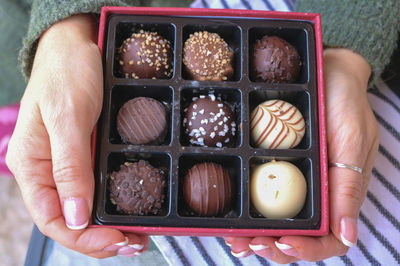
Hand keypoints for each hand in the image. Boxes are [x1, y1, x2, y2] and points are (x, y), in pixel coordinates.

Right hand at [6, 14, 147, 257]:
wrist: (76, 45)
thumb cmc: (66, 72)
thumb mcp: (68, 116)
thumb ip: (68, 166)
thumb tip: (75, 217)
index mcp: (31, 165)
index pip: (52, 219)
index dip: (84, 237)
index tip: (117, 240)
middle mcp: (47, 171)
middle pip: (69, 220)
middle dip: (100, 238)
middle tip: (134, 242)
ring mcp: (67, 165)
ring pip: (83, 209)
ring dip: (108, 226)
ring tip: (136, 234)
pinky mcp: (85, 156)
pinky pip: (95, 188)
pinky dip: (111, 203)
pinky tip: (129, 208)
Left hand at [224, 48, 378, 262]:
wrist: (327, 71)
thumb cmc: (346, 103)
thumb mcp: (353, 141)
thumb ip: (349, 187)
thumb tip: (347, 235)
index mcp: (339, 193)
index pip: (328, 239)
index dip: (307, 249)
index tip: (283, 243)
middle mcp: (316, 193)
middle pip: (296, 235)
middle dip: (272, 246)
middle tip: (246, 244)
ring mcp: (294, 181)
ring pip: (275, 220)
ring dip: (255, 234)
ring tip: (233, 238)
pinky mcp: (277, 166)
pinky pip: (261, 192)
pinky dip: (248, 208)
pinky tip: (232, 213)